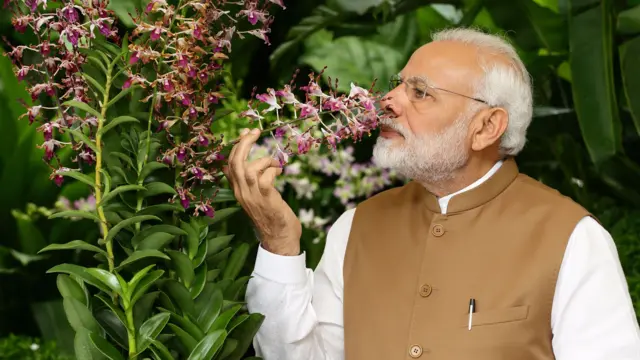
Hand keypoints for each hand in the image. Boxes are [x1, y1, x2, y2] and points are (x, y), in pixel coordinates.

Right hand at [223, 128, 301, 255]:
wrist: (279, 240)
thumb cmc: (271, 216)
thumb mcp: (255, 197)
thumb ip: (248, 182)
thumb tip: (241, 165)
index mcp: (238, 190)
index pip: (229, 164)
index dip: (236, 146)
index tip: (247, 132)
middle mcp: (242, 193)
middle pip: (236, 162)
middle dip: (244, 143)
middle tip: (256, 131)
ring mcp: (254, 197)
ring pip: (248, 169)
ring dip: (264, 160)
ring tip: (275, 163)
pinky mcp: (267, 200)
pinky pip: (265, 179)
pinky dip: (273, 170)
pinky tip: (280, 171)